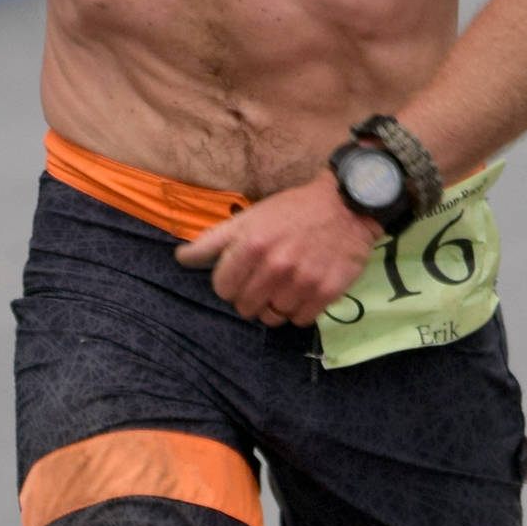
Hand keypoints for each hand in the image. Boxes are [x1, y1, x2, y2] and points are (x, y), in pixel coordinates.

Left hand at [175, 173, 377, 325]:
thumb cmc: (291, 211)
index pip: (222, 289)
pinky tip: (304, 291)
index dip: (230, 283)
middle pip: (246, 308)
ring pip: (274, 318)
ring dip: (276, 306)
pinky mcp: (326, 292)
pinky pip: (301, 320)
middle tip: (266, 280)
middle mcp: (275, 266)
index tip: (243, 273)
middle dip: (251, 297)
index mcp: (251, 246)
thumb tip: (180, 258)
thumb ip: (212, 241)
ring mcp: (302, 281)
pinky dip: (300, 311)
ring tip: (286, 285)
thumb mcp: (248, 218)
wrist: (345, 205)